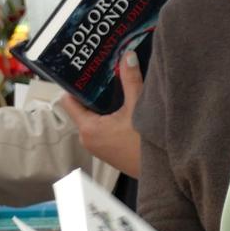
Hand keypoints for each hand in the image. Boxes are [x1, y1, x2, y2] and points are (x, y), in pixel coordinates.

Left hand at [60, 56, 141, 176]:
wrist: (161, 174)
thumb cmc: (145, 145)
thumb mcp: (138, 108)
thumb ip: (130, 80)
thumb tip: (126, 56)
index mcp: (88, 129)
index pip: (68, 100)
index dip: (74, 83)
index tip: (84, 68)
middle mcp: (87, 138)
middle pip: (82, 106)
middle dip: (92, 88)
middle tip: (102, 67)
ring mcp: (97, 145)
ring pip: (94, 115)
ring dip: (103, 100)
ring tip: (113, 79)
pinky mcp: (108, 148)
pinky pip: (102, 124)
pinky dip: (110, 112)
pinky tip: (122, 99)